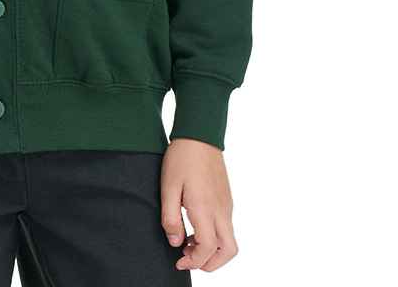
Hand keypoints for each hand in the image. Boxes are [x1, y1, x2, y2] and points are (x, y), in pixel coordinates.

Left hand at [160, 138, 238, 272]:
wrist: (200, 134)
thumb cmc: (182, 158)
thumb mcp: (168, 186)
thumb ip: (170, 217)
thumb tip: (175, 242)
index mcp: (205, 208)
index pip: (207, 248)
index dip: (194, 262)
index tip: (178, 260)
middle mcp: (221, 210)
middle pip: (228, 251)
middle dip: (211, 264)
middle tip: (188, 258)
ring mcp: (227, 204)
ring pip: (229, 240)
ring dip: (211, 250)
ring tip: (187, 241)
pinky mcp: (227, 199)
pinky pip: (226, 226)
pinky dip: (214, 237)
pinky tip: (194, 225)